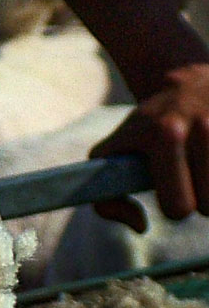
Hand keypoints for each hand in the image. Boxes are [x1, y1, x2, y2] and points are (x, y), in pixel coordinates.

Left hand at [90, 62, 208, 230]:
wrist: (190, 81)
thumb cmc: (149, 129)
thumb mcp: (115, 151)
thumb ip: (107, 198)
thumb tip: (140, 226)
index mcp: (163, 135)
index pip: (178, 208)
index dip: (176, 205)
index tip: (174, 188)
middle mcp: (203, 127)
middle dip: (204, 200)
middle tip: (196, 177)